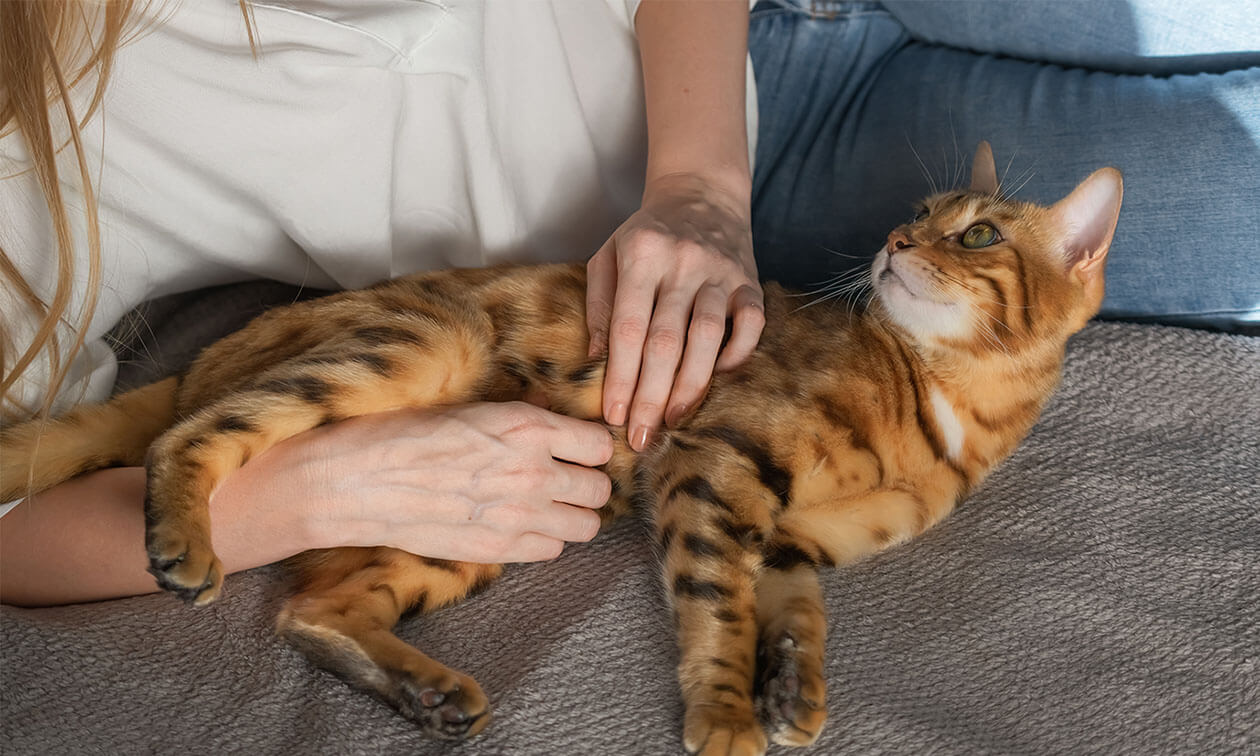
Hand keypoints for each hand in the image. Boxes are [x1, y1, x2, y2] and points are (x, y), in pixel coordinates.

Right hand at [227, 402, 613, 562]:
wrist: (358, 481)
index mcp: (527, 426)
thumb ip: (521, 416)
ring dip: (574, 516)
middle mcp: (533, 470)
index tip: (580, 450)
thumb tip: (551, 414)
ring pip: (586, 526)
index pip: (600, 444)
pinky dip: (544, 541)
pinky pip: (552, 551)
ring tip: (550, 507)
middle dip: (588, 484)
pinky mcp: (499, 549)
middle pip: (600, 489)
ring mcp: (518, 514)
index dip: (592, 448)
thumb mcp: (470, 407)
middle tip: (568, 481)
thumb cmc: (405, 434)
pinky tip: (521, 526)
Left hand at [586, 172, 763, 450]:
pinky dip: (737, 355)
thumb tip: (596, 359)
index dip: (621, 377)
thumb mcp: (607, 255)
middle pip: (666, 342)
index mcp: (641, 256)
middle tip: (641, 438)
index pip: (628, 328)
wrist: (701, 193)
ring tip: (673, 421)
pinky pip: (750, 324)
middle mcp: (681, 263)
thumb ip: (598, 304)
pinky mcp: (749, 280)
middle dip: (651, 396)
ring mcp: (720, 272)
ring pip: (707, 338)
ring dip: (690, 386)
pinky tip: (718, 380)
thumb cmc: (646, 234)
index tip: (614, 416)